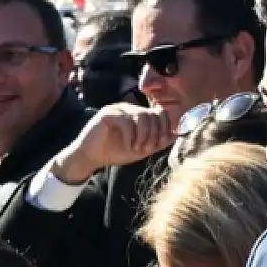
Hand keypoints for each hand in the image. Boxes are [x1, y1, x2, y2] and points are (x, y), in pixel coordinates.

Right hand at [50, 103, 175, 183]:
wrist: (90, 157)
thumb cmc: (114, 152)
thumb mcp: (141, 149)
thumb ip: (157, 142)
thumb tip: (176, 135)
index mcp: (138, 114)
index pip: (160, 113)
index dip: (164, 128)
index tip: (159, 144)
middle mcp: (130, 109)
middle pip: (153, 114)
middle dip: (154, 134)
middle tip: (147, 149)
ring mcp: (118, 109)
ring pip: (141, 116)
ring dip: (143, 136)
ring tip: (137, 148)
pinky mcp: (108, 114)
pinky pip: (126, 122)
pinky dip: (130, 137)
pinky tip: (127, 146)